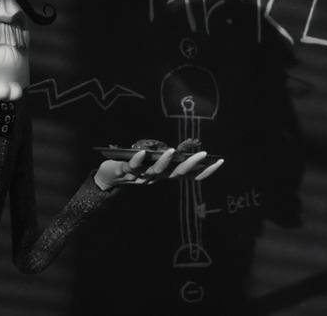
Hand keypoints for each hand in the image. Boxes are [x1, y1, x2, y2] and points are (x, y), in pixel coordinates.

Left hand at [94, 148, 223, 190]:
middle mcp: (155, 177)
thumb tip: (180, 147)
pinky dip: (137, 160)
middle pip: (176, 174)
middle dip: (191, 164)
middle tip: (204, 154)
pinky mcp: (124, 171)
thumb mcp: (151, 161)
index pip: (188, 176)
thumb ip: (164, 157)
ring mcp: (140, 176)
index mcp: (164, 175)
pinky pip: (131, 167)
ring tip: (172, 150)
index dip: (204, 171)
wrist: (106, 178)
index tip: (220, 161)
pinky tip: (142, 152)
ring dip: (165, 161)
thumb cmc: (132, 166)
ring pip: (155, 171)